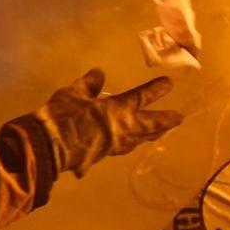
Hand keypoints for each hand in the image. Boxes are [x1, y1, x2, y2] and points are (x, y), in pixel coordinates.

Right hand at [41, 69, 181, 174]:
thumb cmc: (62, 116)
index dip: (157, 89)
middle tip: (179, 118)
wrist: (50, 148)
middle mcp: (123, 128)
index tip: (169, 83)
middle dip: (166, 120)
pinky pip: (125, 147)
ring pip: (141, 139)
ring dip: (153, 134)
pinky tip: (133, 143)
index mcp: (118, 109)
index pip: (142, 96)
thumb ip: (89, 84)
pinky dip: (133, 143)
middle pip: (151, 124)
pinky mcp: (105, 155)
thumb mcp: (74, 93)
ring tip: (161, 132)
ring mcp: (116, 144)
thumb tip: (99, 74)